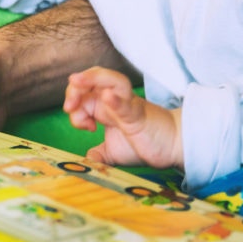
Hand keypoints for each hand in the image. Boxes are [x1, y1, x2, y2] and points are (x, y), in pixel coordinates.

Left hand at [64, 67, 182, 168]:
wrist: (173, 145)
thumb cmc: (145, 143)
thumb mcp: (113, 152)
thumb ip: (99, 155)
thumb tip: (87, 162)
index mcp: (105, 107)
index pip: (82, 93)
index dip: (73, 104)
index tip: (82, 126)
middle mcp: (114, 100)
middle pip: (91, 80)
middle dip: (74, 89)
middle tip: (69, 107)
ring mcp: (127, 104)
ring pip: (108, 80)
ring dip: (90, 79)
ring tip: (77, 83)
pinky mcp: (138, 114)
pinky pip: (125, 102)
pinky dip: (115, 98)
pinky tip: (107, 96)